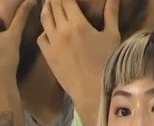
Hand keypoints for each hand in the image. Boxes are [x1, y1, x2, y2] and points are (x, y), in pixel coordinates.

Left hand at [38, 0, 120, 125]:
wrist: (91, 89)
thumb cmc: (106, 62)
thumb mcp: (112, 35)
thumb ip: (111, 13)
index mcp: (77, 24)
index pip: (65, 0)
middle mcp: (61, 31)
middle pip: (53, 7)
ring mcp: (52, 44)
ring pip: (44, 20)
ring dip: (46, 9)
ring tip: (48, 3)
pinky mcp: (47, 56)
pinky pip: (40, 38)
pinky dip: (43, 29)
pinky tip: (48, 28)